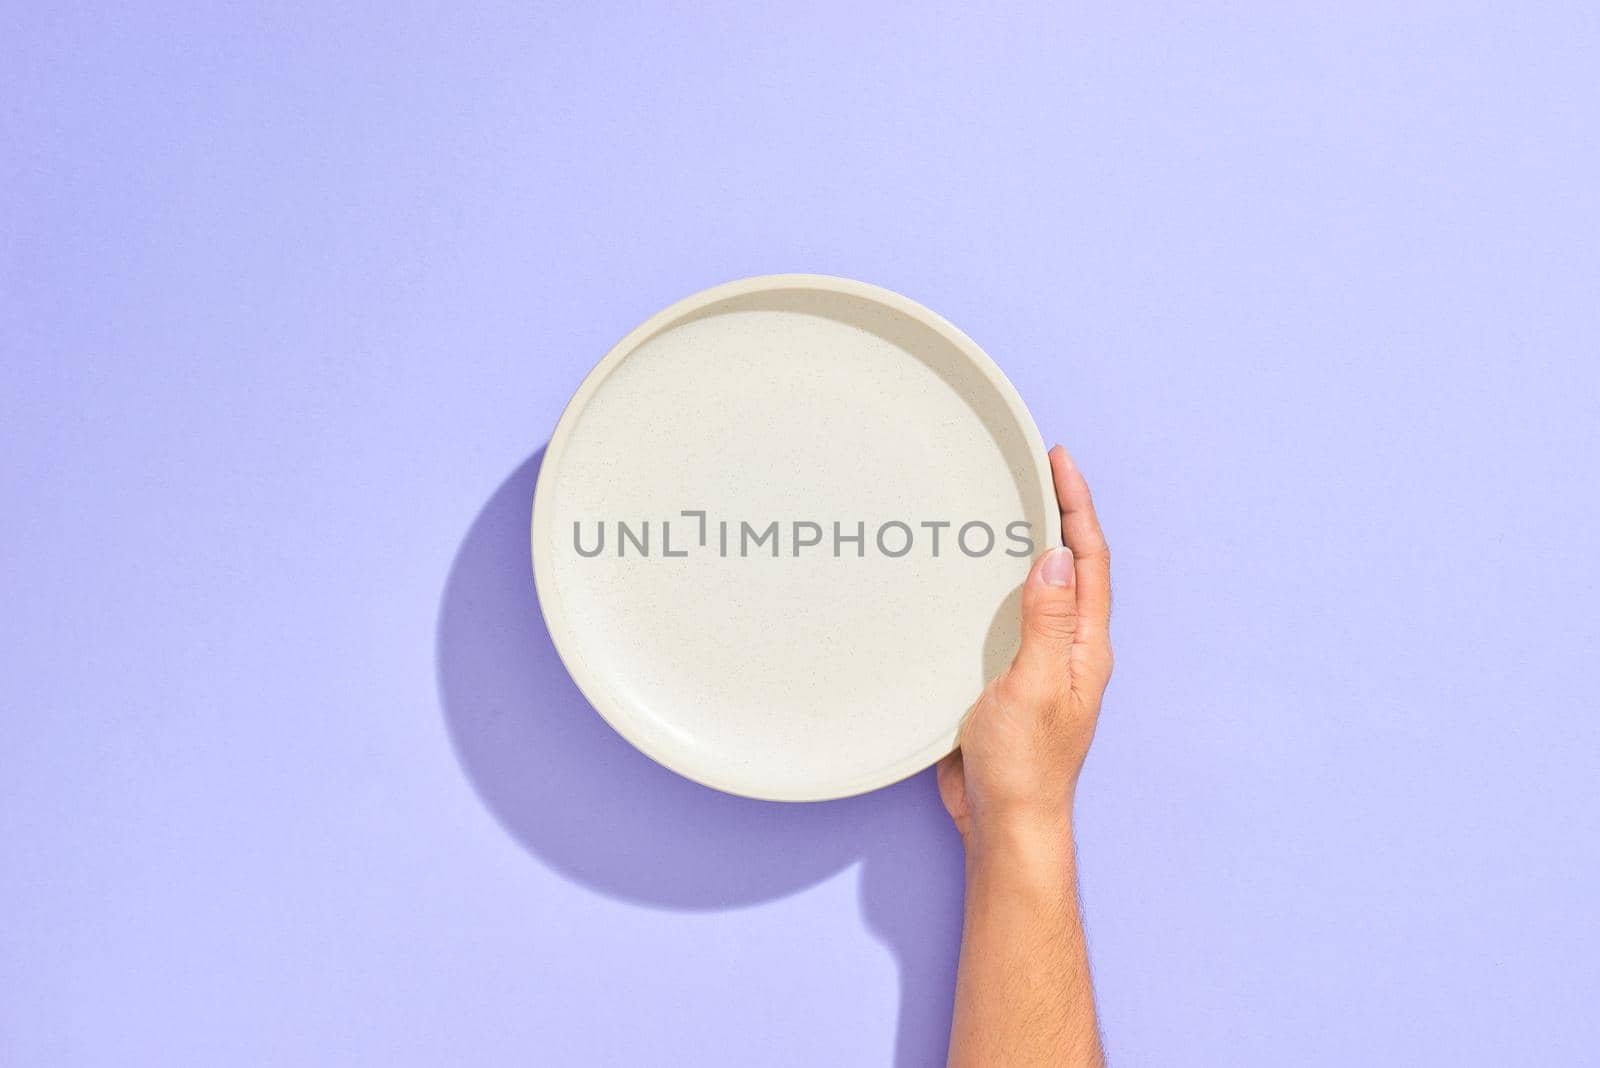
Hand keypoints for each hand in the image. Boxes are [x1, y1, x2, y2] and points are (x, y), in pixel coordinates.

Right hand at [937, 444, 1112, 840]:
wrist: (1004, 823)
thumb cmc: (1024, 765)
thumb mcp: (1033, 686)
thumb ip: (1046, 622)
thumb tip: (1057, 557)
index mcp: (1086, 647)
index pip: (1089, 560)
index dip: (1077, 507)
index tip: (1059, 462)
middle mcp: (1070, 649)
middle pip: (1072, 566)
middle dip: (1061, 513)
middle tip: (1039, 468)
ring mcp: (1042, 663)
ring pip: (1043, 589)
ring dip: (1032, 543)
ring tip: (1012, 504)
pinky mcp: (1010, 678)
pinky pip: (1012, 616)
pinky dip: (999, 582)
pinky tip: (977, 575)